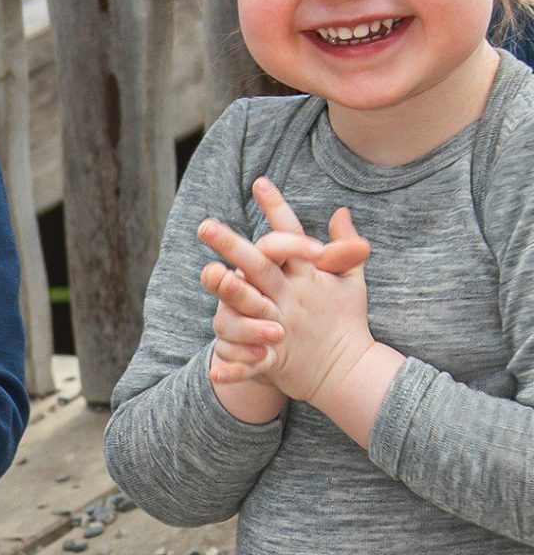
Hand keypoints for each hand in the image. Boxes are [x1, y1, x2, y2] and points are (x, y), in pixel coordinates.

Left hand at [199, 177, 373, 404]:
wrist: (350, 373)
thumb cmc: (344, 320)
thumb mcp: (350, 282)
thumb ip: (344, 247)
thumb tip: (341, 210)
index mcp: (308, 277)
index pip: (292, 237)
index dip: (277, 208)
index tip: (259, 182)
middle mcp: (292, 298)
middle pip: (260, 265)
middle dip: (233, 245)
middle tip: (205, 225)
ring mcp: (282, 327)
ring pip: (252, 307)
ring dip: (232, 292)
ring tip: (210, 274)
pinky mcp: (275, 358)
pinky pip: (253, 363)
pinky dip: (235, 368)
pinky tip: (215, 367)